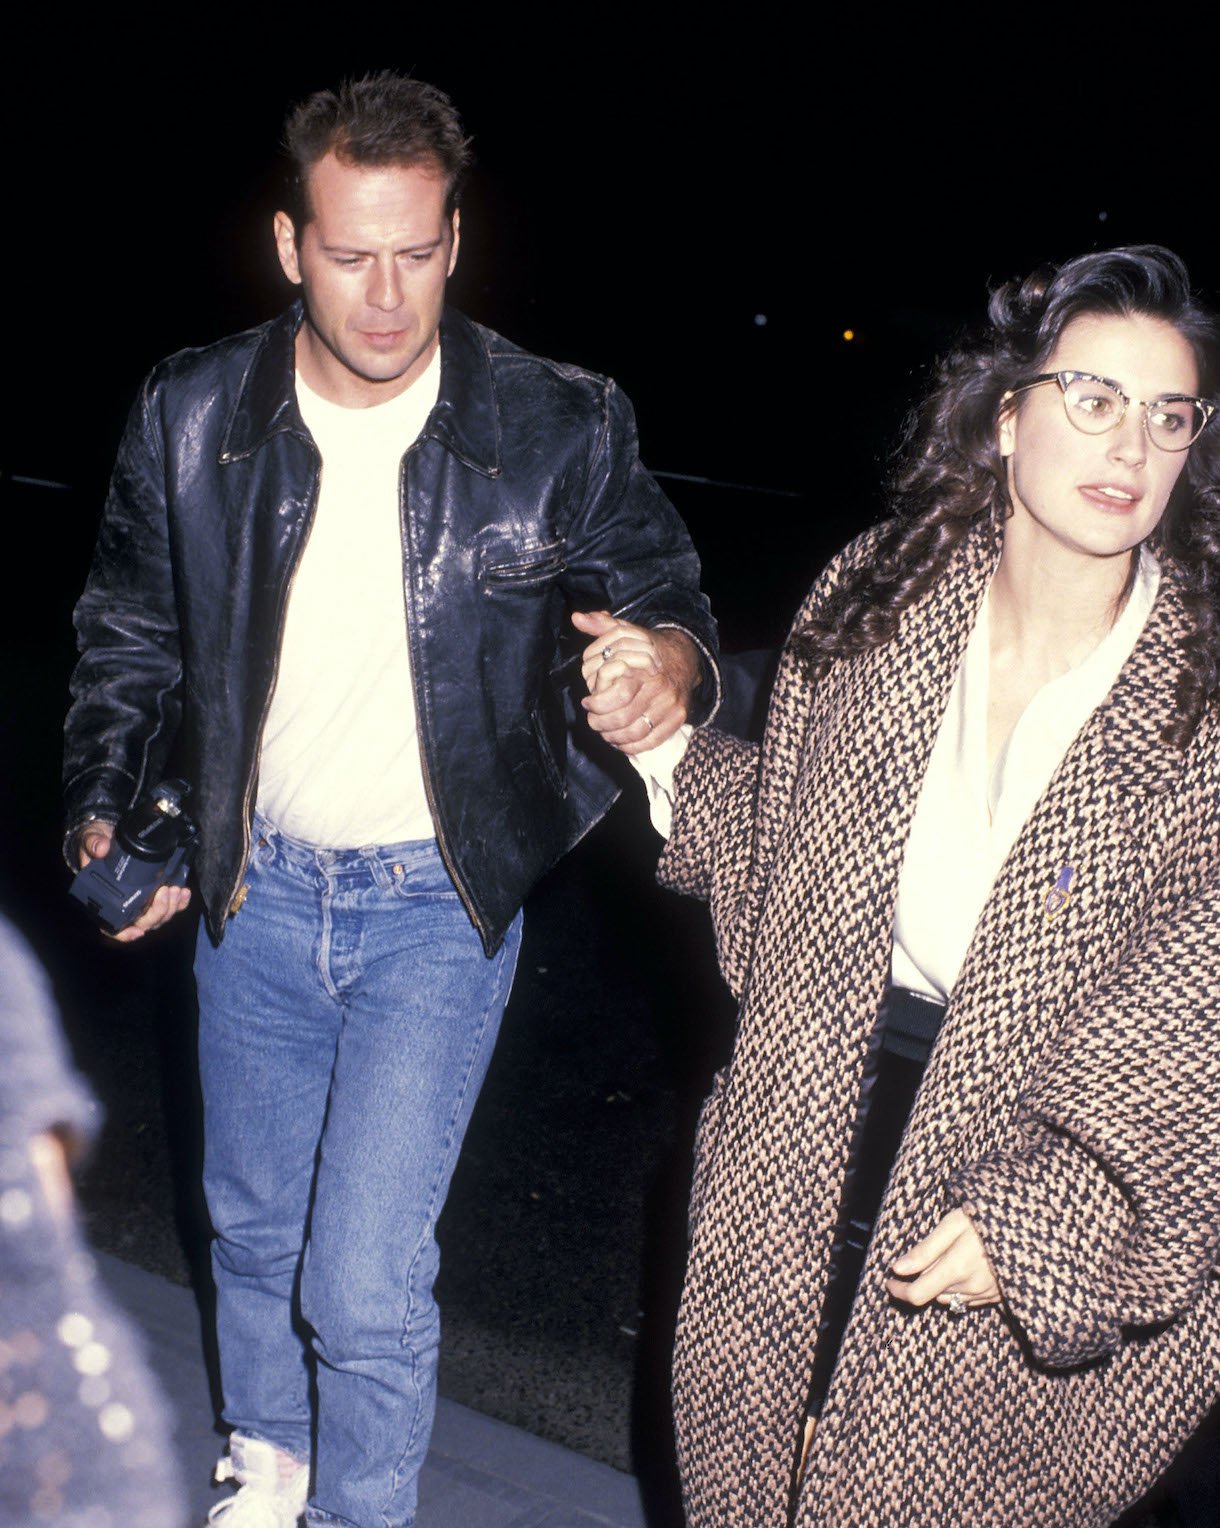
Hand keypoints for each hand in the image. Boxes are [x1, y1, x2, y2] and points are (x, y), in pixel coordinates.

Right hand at [77, 818, 190, 941]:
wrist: (112, 837)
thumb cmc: (97, 844)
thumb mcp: (91, 839)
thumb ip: (93, 843)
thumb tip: (101, 849)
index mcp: (104, 900)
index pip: (113, 927)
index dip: (125, 934)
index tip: (138, 931)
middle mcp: (124, 905)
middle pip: (144, 923)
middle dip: (158, 911)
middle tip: (165, 891)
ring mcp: (142, 901)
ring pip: (160, 917)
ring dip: (171, 906)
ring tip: (176, 889)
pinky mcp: (156, 893)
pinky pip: (170, 905)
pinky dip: (180, 902)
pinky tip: (184, 891)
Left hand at [572, 610, 699, 753]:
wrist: (684, 659)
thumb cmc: (647, 648)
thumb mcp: (625, 633)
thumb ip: (600, 626)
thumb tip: (576, 618)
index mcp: (646, 667)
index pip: (619, 694)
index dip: (597, 703)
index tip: (586, 702)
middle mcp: (660, 688)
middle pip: (623, 718)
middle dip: (600, 723)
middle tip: (592, 720)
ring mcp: (671, 706)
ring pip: (634, 733)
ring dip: (612, 736)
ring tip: (603, 730)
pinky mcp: (677, 720)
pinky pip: (649, 742)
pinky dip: (630, 746)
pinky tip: (619, 740)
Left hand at [886, 1208, 1001, 1310]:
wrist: (1031, 1227)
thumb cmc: (988, 1217)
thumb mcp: (953, 1224)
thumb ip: (925, 1249)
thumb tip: (897, 1268)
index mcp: (957, 1269)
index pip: (917, 1294)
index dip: (899, 1290)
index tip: (890, 1280)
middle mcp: (972, 1288)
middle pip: (933, 1293)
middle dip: (922, 1279)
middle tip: (924, 1255)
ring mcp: (987, 1295)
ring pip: (950, 1297)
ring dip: (941, 1284)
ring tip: (949, 1257)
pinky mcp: (999, 1297)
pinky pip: (969, 1299)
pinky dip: (960, 1287)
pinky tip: (966, 1266)